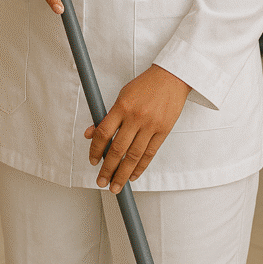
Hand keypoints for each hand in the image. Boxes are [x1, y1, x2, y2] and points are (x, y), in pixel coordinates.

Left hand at [84, 65, 190, 193]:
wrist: (171, 77)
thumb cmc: (145, 85)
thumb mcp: (122, 95)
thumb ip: (107, 116)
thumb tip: (90, 133)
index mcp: (122, 106)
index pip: (103, 133)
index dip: (95, 150)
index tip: (93, 161)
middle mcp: (135, 117)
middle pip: (117, 149)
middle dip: (107, 169)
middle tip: (101, 182)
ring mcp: (151, 125)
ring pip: (134, 156)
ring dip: (123, 174)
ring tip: (115, 186)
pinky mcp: (164, 130)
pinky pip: (150, 154)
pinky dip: (140, 167)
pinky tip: (133, 175)